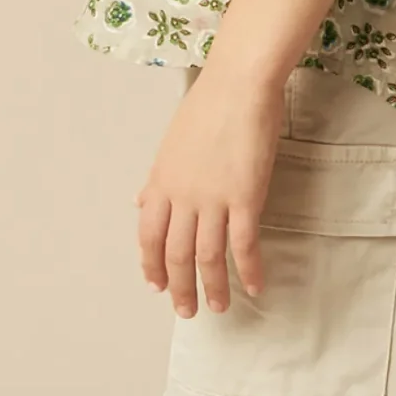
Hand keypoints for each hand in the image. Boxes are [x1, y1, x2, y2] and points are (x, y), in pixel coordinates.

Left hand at [135, 63, 285, 315]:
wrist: (238, 85)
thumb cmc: (208, 106)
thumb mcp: (171, 145)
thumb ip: (158, 179)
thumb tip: (140, 202)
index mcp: (161, 182)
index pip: (148, 236)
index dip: (150, 265)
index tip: (156, 286)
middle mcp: (182, 195)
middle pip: (176, 253)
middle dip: (180, 287)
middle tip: (186, 311)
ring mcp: (213, 198)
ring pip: (208, 256)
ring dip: (213, 287)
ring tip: (220, 307)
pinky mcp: (245, 196)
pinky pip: (244, 243)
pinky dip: (249, 269)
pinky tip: (255, 286)